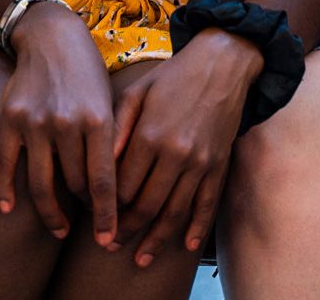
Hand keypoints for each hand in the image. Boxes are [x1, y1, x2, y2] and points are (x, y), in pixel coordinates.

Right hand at [0, 3, 119, 246]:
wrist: (52, 35)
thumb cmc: (88, 72)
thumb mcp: (109, 102)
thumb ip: (111, 143)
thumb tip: (111, 192)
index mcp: (98, 119)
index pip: (103, 181)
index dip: (107, 216)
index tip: (110, 240)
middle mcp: (67, 123)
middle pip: (74, 185)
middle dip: (85, 209)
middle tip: (91, 226)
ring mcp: (35, 122)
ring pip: (42, 184)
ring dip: (52, 213)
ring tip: (60, 229)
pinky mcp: (10, 120)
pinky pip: (5, 165)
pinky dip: (5, 191)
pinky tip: (8, 210)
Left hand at [111, 30, 255, 265]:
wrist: (223, 62)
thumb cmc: (174, 76)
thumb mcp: (137, 92)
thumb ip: (117, 128)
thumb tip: (101, 164)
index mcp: (149, 135)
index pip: (122, 185)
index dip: (107, 205)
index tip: (96, 218)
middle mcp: (175, 153)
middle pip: (146, 205)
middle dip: (126, 229)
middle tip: (111, 245)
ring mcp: (200, 162)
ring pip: (175, 212)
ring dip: (156, 239)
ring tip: (140, 257)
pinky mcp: (219, 164)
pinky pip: (207, 203)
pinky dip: (196, 227)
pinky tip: (185, 245)